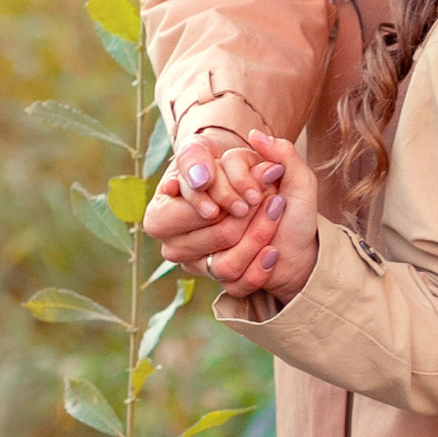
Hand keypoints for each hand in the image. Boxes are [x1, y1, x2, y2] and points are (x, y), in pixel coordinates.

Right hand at [143, 129, 280, 273]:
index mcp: (161, 210)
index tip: (249, 190)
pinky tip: (273, 250)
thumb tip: (200, 177)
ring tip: (276, 209)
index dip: (221, 196)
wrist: (273, 199)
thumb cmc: (241, 170)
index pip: (189, 209)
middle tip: (271, 195)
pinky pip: (239, 284)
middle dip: (247, 214)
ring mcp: (196, 264)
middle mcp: (173, 241)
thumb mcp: (216, 153)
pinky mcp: (220, 281)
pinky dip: (261, 266)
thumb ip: (198, 157)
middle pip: (217, 234)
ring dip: (259, 235)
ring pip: (227, 263)